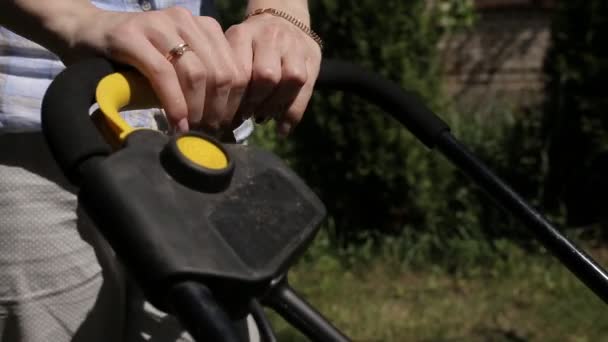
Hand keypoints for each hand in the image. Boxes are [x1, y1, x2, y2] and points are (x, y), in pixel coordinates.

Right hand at [68, 6, 247, 131]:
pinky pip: (164, 75)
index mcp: (203, 27)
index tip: (226, 127)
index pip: (236, 68)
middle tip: (209, 134)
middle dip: (218, 110)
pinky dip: (174, 104)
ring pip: (197, 73)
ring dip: (198, 110)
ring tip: (192, 132)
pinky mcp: (131, 36)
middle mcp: (185, 21)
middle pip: (221, 73)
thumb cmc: (133, 59)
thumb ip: (200, 82)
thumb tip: (224, 121)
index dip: (236, 103)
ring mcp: (158, 25)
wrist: (84, 34)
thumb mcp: (176, 67)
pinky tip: (176, 123)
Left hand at [225, 11, 321, 136]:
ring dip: (277, 105)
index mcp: (243, 34)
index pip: (240, 71)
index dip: (237, 98)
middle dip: (257, 102)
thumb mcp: (233, 51)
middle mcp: (270, 36)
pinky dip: (293, 114)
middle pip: (267, 75)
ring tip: (265, 116)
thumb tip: (223, 118)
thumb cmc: (250, 46)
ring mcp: (294, 45)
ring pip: (291, 79)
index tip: (232, 113)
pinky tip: (282, 129)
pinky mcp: (312, 56)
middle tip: (249, 114)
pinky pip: (306, 89)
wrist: (282, 19)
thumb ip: (230, 76)